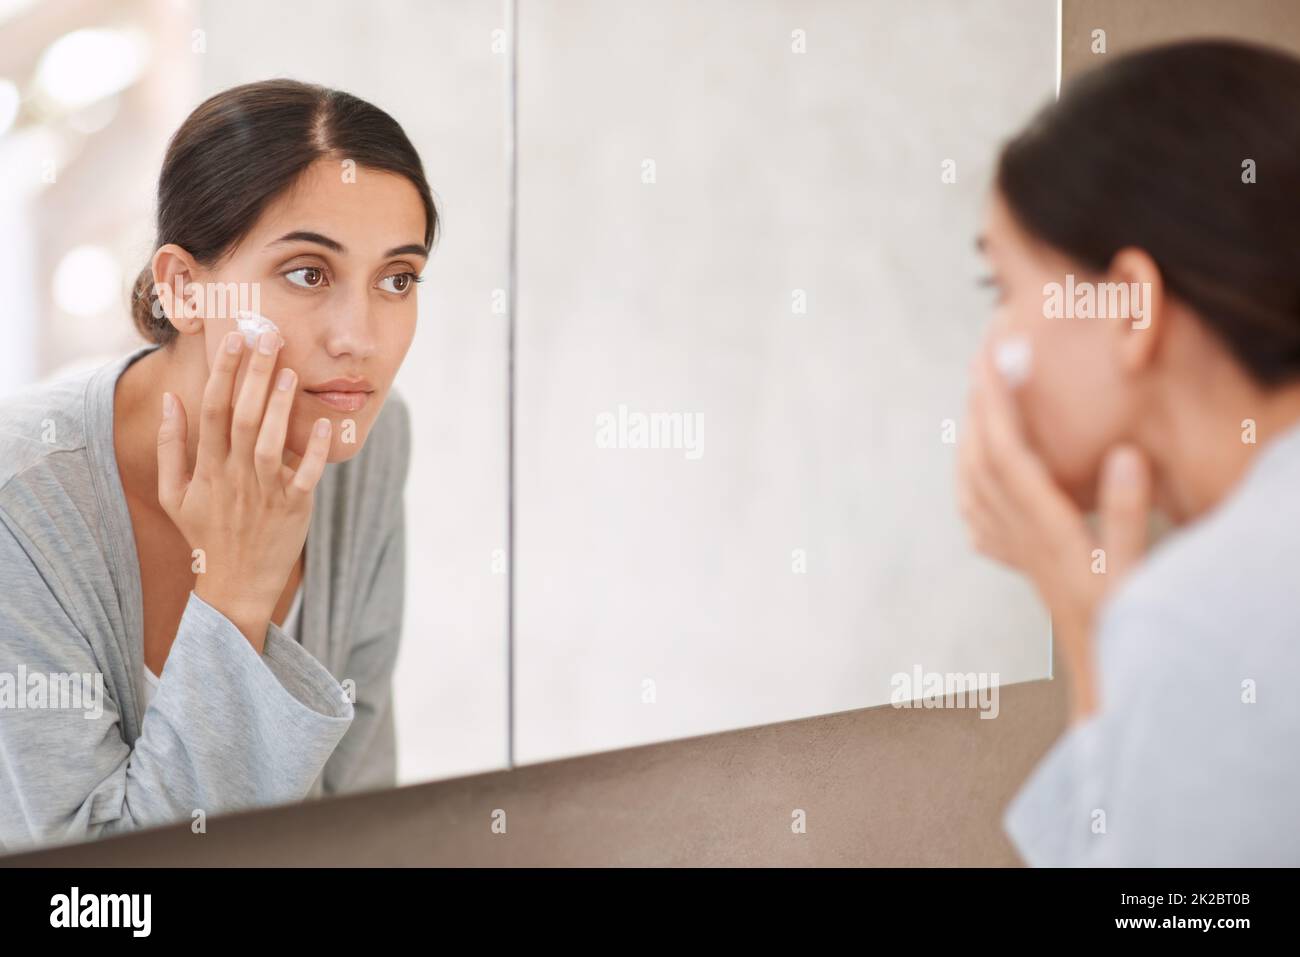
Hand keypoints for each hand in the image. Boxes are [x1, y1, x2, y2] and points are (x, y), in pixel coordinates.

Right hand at [157, 330, 331, 648]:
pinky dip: (313, 450)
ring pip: (270, 441)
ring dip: (280, 406)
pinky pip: (305, 475)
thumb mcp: (174, 494)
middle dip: (254, 375)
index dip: (222, 372)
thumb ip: (170, 446)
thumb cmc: (205, 535)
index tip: (232, 339)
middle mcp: (234, 475)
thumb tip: (171, 400)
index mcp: (206, 467)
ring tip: (290, 371)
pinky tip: (324, 423)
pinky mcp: (294, 508)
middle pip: (241, 416)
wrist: (234, 586)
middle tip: (268, 337)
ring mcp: (264, 492)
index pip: (212, 409)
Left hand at [956, 342, 1152, 722]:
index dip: (995, 406)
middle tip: (981, 365)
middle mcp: (1018, 536)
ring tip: (976, 404)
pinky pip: (976, 513)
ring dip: (970, 439)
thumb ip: (1128, 512)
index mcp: (1046, 528)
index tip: (988, 363)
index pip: (1009, 455)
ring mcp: (1012, 549)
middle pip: (981, 461)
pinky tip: (973, 473)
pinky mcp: (1017, 561)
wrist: (1102, 668)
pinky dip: (969, 481)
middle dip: (978, 410)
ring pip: (971, 484)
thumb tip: (1125, 455)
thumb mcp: (1133, 568)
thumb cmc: (1121, 620)